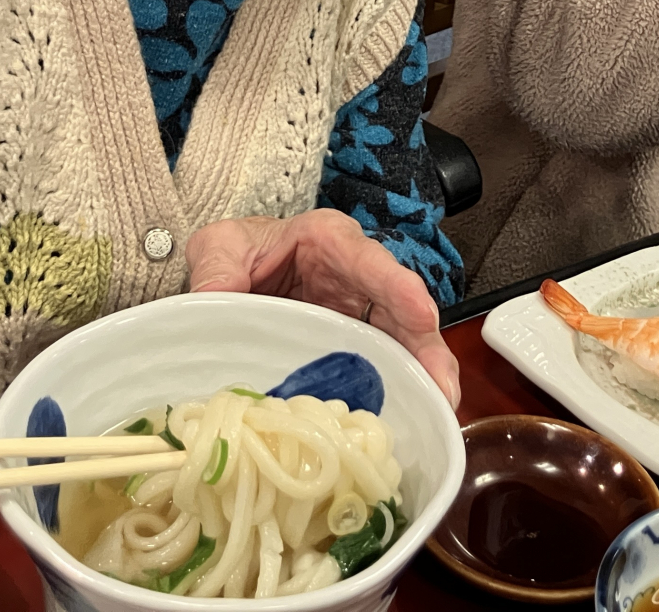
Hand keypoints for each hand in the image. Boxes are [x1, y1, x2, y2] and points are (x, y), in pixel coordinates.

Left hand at [186, 210, 459, 407]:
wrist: (234, 272)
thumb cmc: (238, 250)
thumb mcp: (220, 246)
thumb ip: (218, 267)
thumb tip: (216, 299)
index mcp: (328, 241)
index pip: (369, 262)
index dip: (398, 288)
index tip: (421, 314)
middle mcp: (355, 276)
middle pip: (401, 307)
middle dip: (425, 345)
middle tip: (442, 386)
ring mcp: (358, 313)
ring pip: (401, 340)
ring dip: (421, 375)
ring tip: (438, 410)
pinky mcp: (353, 344)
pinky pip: (382, 364)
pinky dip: (397, 390)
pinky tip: (407, 418)